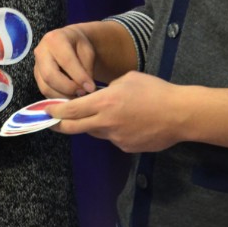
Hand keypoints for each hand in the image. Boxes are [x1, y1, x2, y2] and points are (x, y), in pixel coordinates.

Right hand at [33, 25, 97, 97]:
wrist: (67, 42)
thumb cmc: (79, 46)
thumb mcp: (88, 51)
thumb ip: (86, 69)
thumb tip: (86, 89)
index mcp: (55, 39)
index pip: (66, 61)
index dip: (79, 77)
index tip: (91, 88)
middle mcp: (41, 51)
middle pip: (50, 75)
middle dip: (68, 88)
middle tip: (83, 93)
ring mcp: (36, 65)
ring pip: (46, 87)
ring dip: (64, 95)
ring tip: (78, 96)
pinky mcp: (36, 76)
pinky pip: (45, 91)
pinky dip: (59, 97)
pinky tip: (70, 95)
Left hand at [46, 71, 183, 152]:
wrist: (181, 114)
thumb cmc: (155, 90)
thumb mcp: (127, 79)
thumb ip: (107, 89)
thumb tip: (97, 96)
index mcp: (104, 103)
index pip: (70, 110)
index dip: (55, 111)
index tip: (46, 110)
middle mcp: (106, 123)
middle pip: (73, 128)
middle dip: (58, 125)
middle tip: (51, 121)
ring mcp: (116, 137)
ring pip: (94, 132)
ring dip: (90, 124)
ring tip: (100, 114)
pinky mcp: (126, 147)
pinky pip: (112, 138)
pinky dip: (112, 130)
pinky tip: (127, 122)